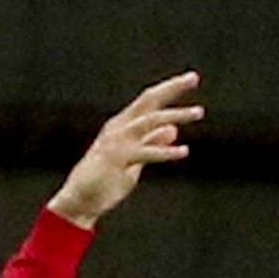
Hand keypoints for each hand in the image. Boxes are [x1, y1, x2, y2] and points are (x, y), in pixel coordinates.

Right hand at [50, 72, 201, 227]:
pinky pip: (146, 152)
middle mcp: (120, 126)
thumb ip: (153, 143)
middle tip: (193, 77)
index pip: (149, 100)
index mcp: (123, 124)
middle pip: (149, 100)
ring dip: (175, 115)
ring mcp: (118, 141)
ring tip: (198, 112)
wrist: (80, 200)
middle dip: (172, 87)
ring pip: (150, 121)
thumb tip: (173, 130)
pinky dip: (165, 151)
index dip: (170, 89)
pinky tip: (184, 151)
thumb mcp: (135, 158)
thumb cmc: (106, 180)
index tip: (191, 79)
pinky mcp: (118, 159)